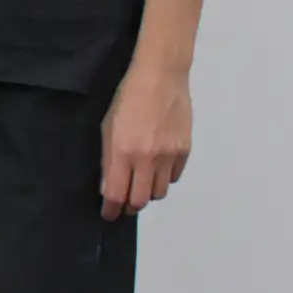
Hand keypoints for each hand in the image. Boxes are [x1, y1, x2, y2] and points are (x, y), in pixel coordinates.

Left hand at [101, 61, 191, 220]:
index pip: (117, 194)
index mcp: (124, 152)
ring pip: (159, 192)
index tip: (108, 214)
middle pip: (140, 200)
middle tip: (124, 205)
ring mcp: (169, 156)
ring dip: (147, 194)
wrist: (161, 78)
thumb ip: (108, 160)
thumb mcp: (107, 128)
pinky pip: (174, 178)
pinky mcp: (185, 151)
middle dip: (130, 206)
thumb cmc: (128, 99)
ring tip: (139, 186)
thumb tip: (109, 189)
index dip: (111, 209)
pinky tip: (156, 170)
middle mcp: (148, 158)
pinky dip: (164, 179)